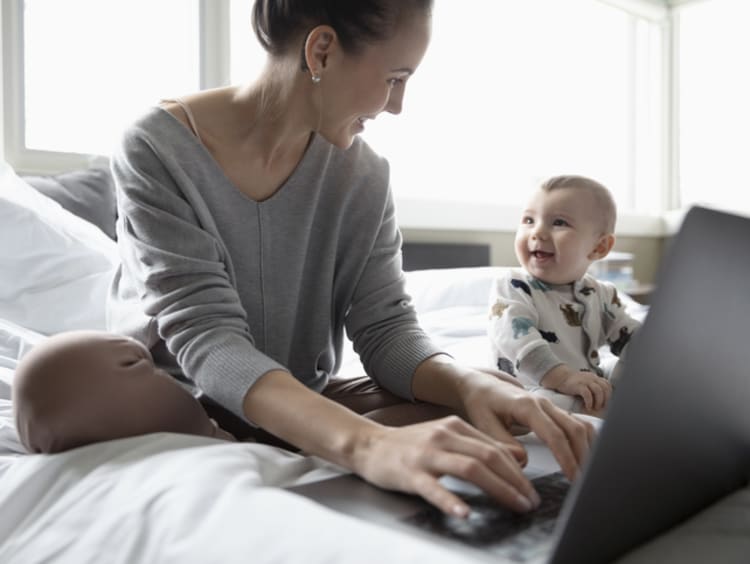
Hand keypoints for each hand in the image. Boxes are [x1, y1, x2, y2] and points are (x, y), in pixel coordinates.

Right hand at [352, 415, 541, 517]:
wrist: (369, 444)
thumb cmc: (409, 445)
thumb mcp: (445, 437)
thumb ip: (475, 445)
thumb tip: (513, 459)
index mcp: (455, 426)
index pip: (495, 448)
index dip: (518, 471)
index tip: (531, 491)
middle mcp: (444, 436)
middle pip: (488, 457)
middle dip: (515, 482)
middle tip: (530, 502)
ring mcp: (427, 454)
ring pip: (470, 468)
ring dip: (498, 489)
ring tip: (514, 506)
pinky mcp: (410, 472)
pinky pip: (434, 488)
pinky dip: (451, 500)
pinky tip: (464, 513)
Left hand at [412, 357, 595, 484]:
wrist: (480, 385)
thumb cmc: (481, 403)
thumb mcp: (484, 424)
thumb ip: (502, 443)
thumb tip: (522, 461)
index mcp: (526, 406)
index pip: (554, 434)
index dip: (566, 458)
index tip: (573, 478)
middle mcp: (543, 403)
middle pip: (574, 430)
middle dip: (583, 456)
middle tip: (585, 482)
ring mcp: (550, 405)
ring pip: (580, 425)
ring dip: (588, 448)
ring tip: (589, 473)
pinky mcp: (552, 410)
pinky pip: (577, 423)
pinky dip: (587, 440)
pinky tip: (588, 457)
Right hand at [542, 365, 611, 412]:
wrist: (559, 377)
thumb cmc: (573, 384)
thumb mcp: (586, 383)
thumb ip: (594, 389)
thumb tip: (603, 403)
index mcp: (595, 378)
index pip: (608, 385)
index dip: (609, 396)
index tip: (606, 404)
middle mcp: (592, 378)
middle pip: (605, 388)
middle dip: (605, 400)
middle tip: (601, 408)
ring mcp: (585, 381)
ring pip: (598, 390)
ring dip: (598, 401)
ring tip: (594, 408)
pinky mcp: (578, 385)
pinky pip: (587, 394)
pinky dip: (589, 402)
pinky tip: (587, 407)